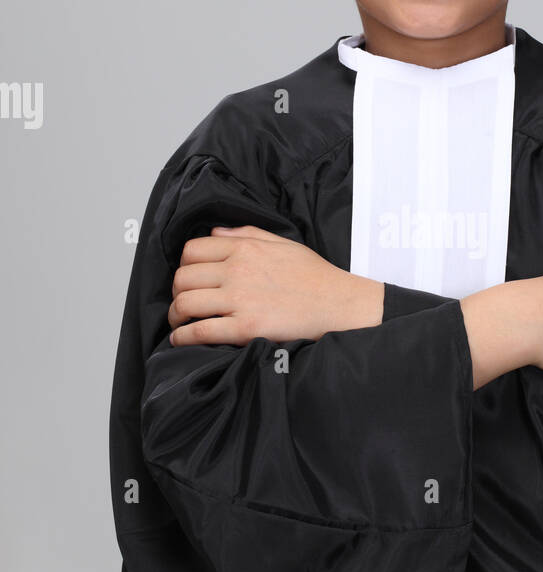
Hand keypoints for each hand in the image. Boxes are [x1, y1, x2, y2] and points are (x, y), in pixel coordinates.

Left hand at [167, 225, 383, 345]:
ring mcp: (240, 300)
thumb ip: (247, 234)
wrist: (339, 304)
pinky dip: (183, 337)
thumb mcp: (283, 243)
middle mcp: (238, 271)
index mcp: (245, 248)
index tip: (188, 278)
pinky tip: (181, 340)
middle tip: (182, 302)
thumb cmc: (316, 276)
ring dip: (175, 316)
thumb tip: (215, 232)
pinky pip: (200, 331)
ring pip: (185, 304)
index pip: (192, 251)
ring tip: (179, 323)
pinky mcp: (246, 328)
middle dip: (176, 292)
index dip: (183, 265)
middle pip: (183, 278)